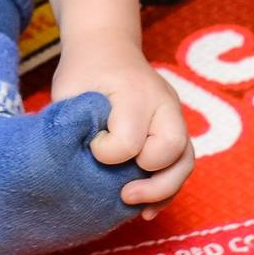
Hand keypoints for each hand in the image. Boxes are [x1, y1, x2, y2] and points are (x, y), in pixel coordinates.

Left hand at [53, 35, 193, 215]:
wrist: (106, 45)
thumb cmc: (84, 70)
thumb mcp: (68, 92)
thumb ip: (71, 127)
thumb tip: (71, 169)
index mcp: (134, 90)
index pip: (129, 139)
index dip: (105, 153)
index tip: (90, 145)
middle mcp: (163, 101)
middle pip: (173, 149)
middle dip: (149, 177)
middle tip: (122, 190)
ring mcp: (174, 114)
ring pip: (185, 160)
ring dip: (164, 191)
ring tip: (139, 209)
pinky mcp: (175, 127)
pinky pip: (182, 163)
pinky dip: (168, 189)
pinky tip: (147, 207)